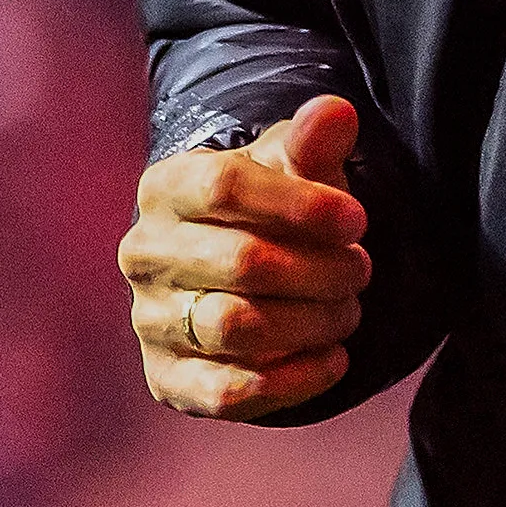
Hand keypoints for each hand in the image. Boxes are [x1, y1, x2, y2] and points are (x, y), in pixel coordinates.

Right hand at [120, 96, 371, 419]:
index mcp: (166, 187)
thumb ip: (313, 141)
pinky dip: (292, 381)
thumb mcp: (294, 169)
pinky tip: (334, 360)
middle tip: (361, 270)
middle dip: (320, 270)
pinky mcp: (167, 380)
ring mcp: (150, 320)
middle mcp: (144, 253)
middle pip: (241, 261)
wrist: (240, 276)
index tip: (357, 220)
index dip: (301, 204)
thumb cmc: (272, 212)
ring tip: (348, 311)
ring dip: (312, 322)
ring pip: (237, 327)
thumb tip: (336, 113)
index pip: (225, 185)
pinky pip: (227, 393)